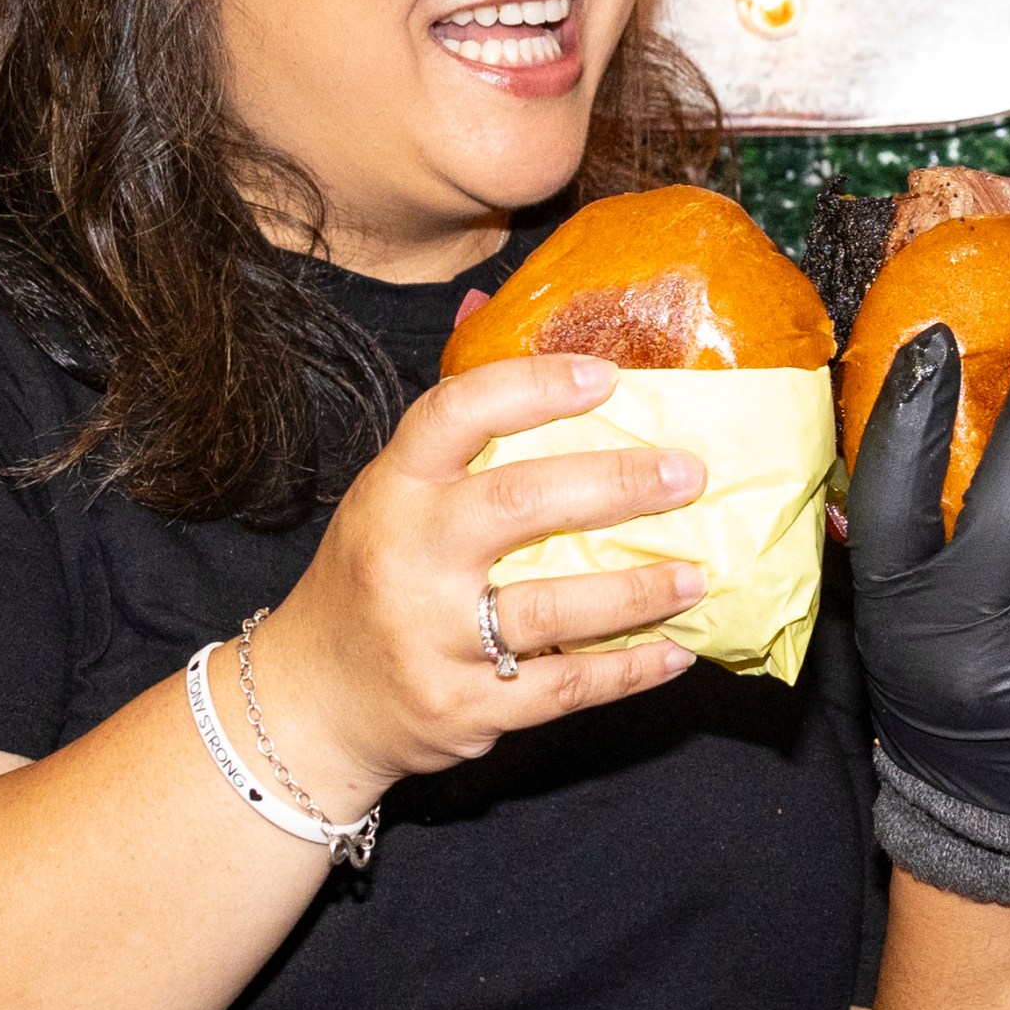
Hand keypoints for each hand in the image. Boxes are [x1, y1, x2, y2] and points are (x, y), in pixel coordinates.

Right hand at [252, 354, 707, 806]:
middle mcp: (407, 558)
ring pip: (552, 606)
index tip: (607, 377)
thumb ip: (451, 423)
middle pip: (520, 504)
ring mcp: (432, 638)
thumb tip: (485, 301)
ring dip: (638, 591)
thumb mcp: (388, 494)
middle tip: (688, 475)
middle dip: (617, 485)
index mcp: (392, 490)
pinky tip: (675, 650)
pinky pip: (562, 688)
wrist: (312, 702)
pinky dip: (627, 671)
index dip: (533, 387)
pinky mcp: (462, 707)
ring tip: (696, 574)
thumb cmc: (372, 578)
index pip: (455, 414)